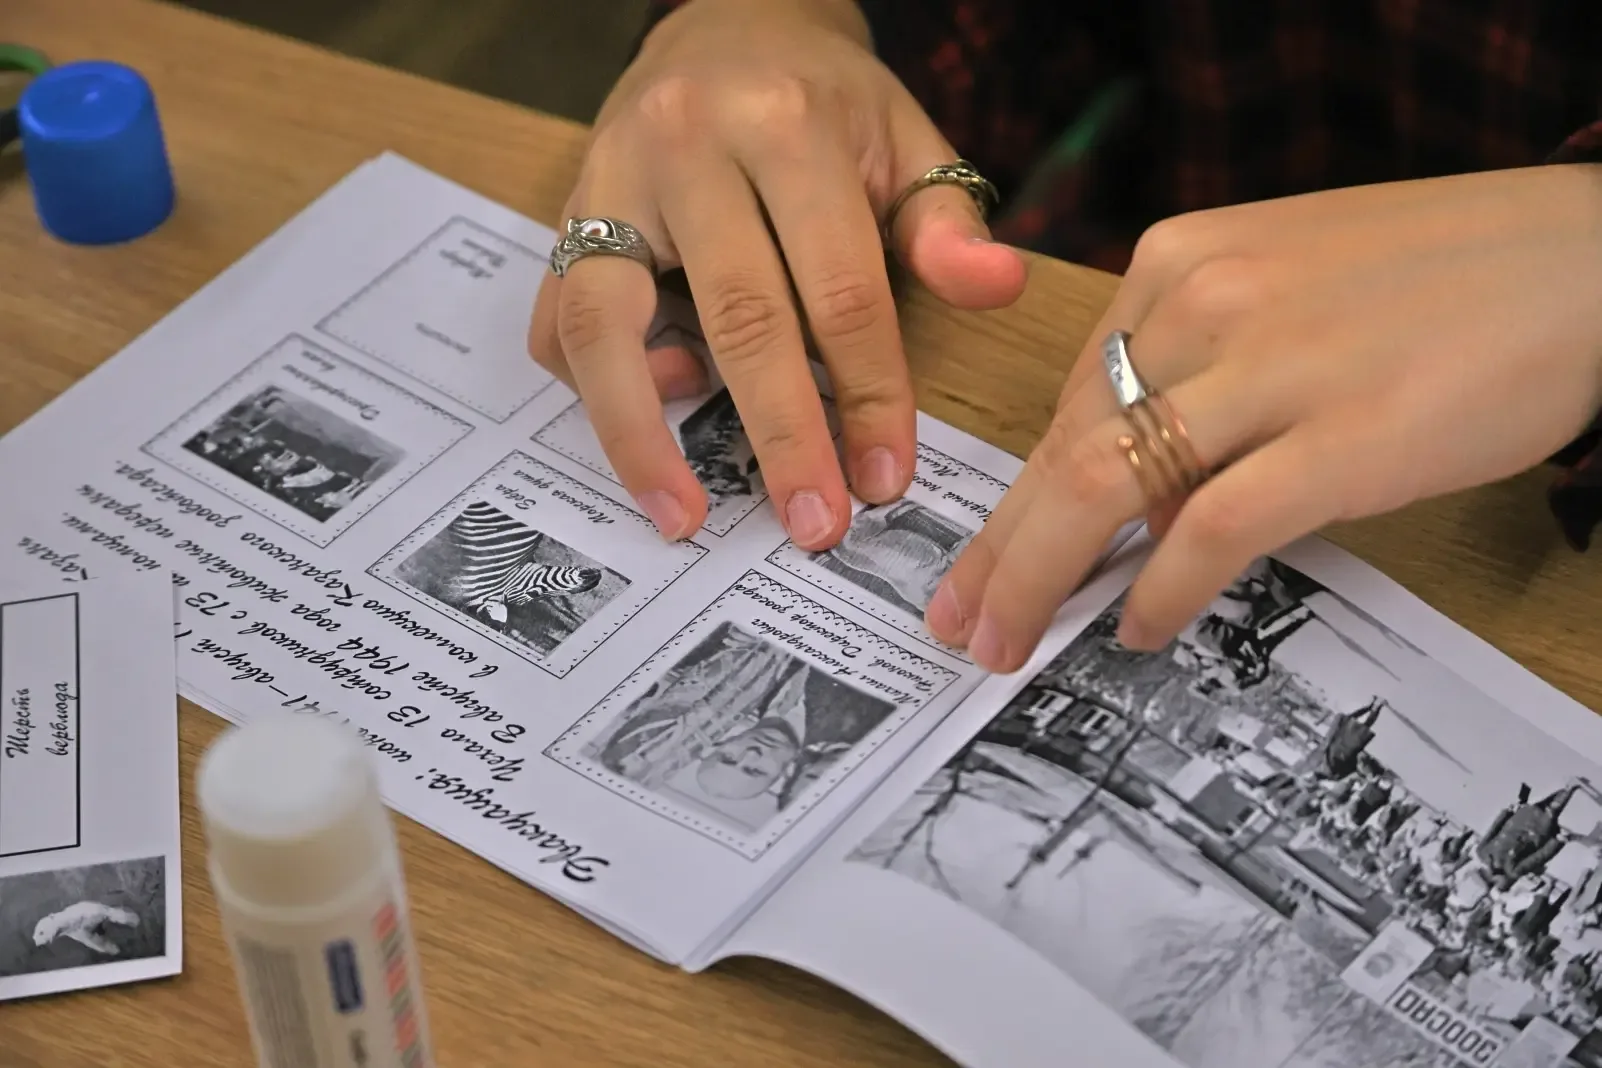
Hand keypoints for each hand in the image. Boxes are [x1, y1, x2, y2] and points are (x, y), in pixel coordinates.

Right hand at [528, 0, 1025, 547]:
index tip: (886, 479)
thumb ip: (945, 223)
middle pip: (736, 314)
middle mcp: (686, 146)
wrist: (726, 26)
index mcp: (786, 123)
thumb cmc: (825, 104)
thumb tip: (999, 288)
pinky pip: (555, 322)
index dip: (869, 393)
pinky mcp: (562, 214)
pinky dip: (594, 389)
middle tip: (812, 525)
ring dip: (640, 436)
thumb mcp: (904, 140)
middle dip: (780, 434)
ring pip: (604, 324)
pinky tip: (650, 423)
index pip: (839, 284)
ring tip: (683, 518)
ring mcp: (608, 179)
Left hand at [927, 164, 1601, 670]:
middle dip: (999, 551)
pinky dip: (1160, 591)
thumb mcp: (1281, 296)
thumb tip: (1140, 509)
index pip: (1071, 399)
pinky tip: (1142, 629)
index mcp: (1178, 261)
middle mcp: (1203, 301)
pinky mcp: (1339, 437)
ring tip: (1010, 644)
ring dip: (1041, 580)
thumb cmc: (1438, 283)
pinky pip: (1211, 530)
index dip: (1018, 493)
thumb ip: (1197, 383)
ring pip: (1105, 488)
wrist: (1586, 258)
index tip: (986, 552)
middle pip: (1063, 448)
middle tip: (960, 623)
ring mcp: (1269, 366)